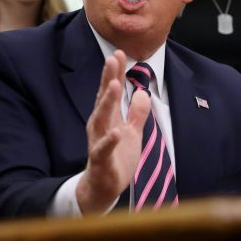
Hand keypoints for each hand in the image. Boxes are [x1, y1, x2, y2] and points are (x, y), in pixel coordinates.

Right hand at [76, 50, 149, 213]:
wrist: (103, 188)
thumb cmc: (116, 158)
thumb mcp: (132, 133)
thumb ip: (137, 114)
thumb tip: (142, 93)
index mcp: (108, 118)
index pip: (110, 91)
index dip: (115, 72)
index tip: (119, 52)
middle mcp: (100, 126)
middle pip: (103, 98)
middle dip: (108, 78)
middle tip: (112, 58)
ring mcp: (98, 142)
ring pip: (101, 119)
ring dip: (107, 102)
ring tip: (113, 85)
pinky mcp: (100, 160)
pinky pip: (103, 149)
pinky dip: (109, 140)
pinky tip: (116, 131)